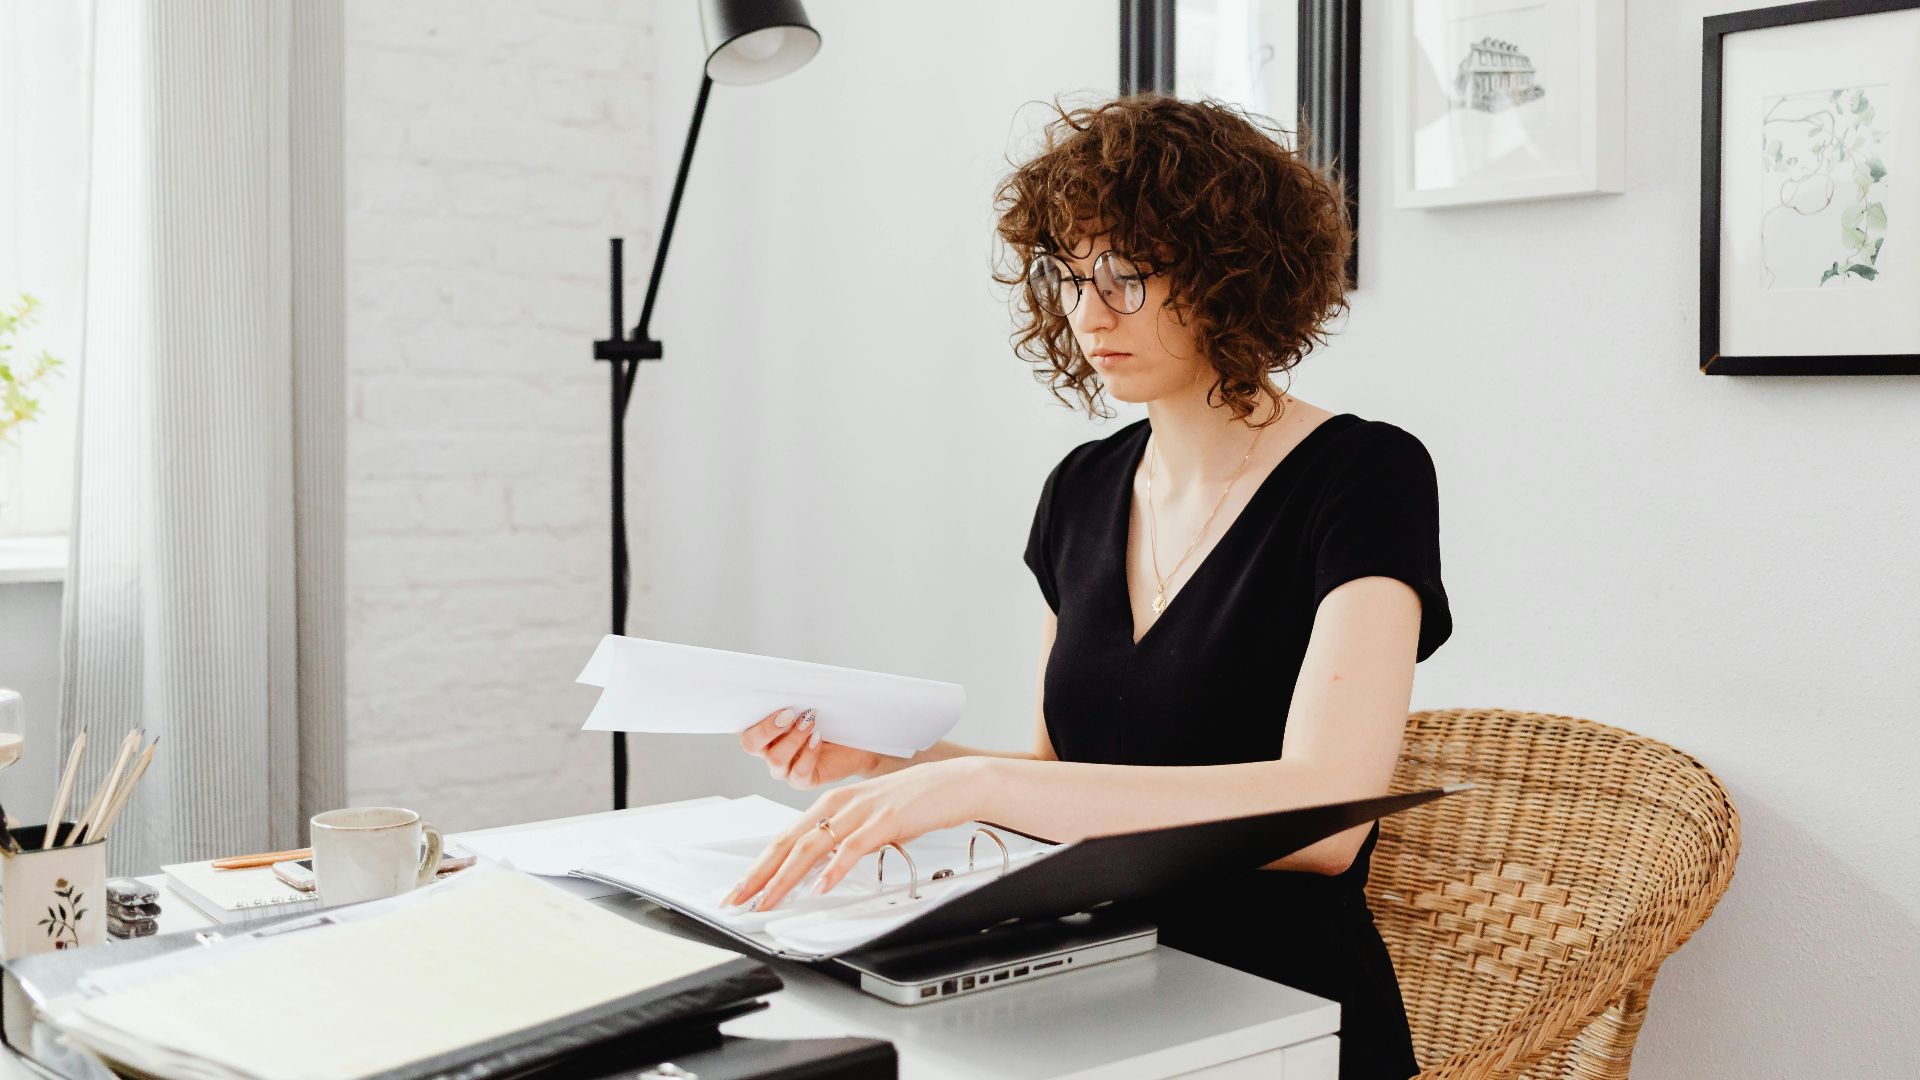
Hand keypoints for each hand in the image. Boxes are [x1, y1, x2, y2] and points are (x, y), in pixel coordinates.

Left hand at [719, 758, 986, 912]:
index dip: (759, 865)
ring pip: (811, 846)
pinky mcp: (885, 821)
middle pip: (788, 843)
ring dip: (785, 878)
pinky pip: (852, 847)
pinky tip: (821, 886)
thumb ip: (843, 837)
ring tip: (768, 901)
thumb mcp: (869, 818)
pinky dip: (834, 869)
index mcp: (832, 803)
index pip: (785, 838)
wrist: (955, 783)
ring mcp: (861, 812)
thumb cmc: (915, 801)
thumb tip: (820, 866)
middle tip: (737, 900)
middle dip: (759, 875)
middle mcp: (839, 804)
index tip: (742, 888)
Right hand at [739, 706, 888, 788]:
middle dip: (766, 729)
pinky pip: (798, 774)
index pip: (744, 728)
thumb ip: (797, 698)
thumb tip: (790, 683)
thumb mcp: (812, 704)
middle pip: (750, 745)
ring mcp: (785, 769)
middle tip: (789, 713)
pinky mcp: (803, 781)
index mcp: (765, 732)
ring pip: (776, 761)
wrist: (857, 744)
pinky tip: (818, 738)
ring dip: (793, 739)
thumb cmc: (830, 720)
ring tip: (810, 722)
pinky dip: (808, 754)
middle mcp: (769, 752)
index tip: (769, 701)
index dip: (750, 718)